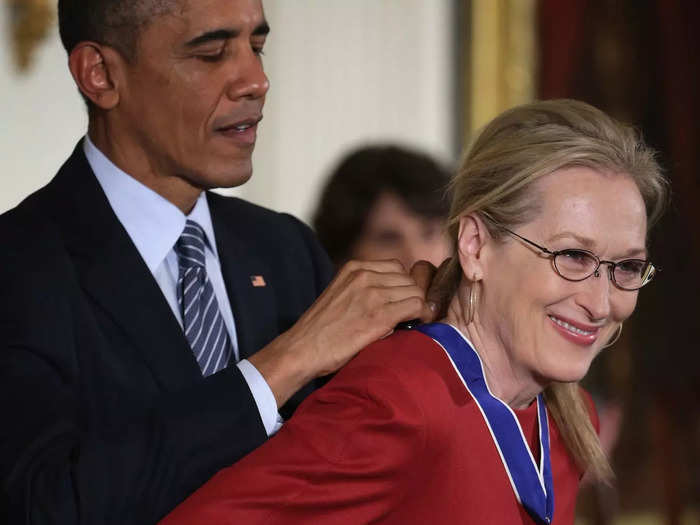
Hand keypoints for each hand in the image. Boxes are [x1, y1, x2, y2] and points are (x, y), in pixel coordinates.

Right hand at [248, 259, 432, 406]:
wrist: (302, 349)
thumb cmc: (320, 330)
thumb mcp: (340, 294)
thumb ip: (364, 288)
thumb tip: (396, 296)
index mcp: (354, 268)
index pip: (396, 268)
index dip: (402, 287)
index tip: (399, 303)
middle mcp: (364, 275)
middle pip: (408, 279)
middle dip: (410, 297)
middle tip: (406, 316)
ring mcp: (372, 294)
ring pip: (415, 292)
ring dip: (415, 307)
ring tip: (406, 323)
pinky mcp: (380, 315)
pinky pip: (416, 306)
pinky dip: (420, 316)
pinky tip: (412, 326)